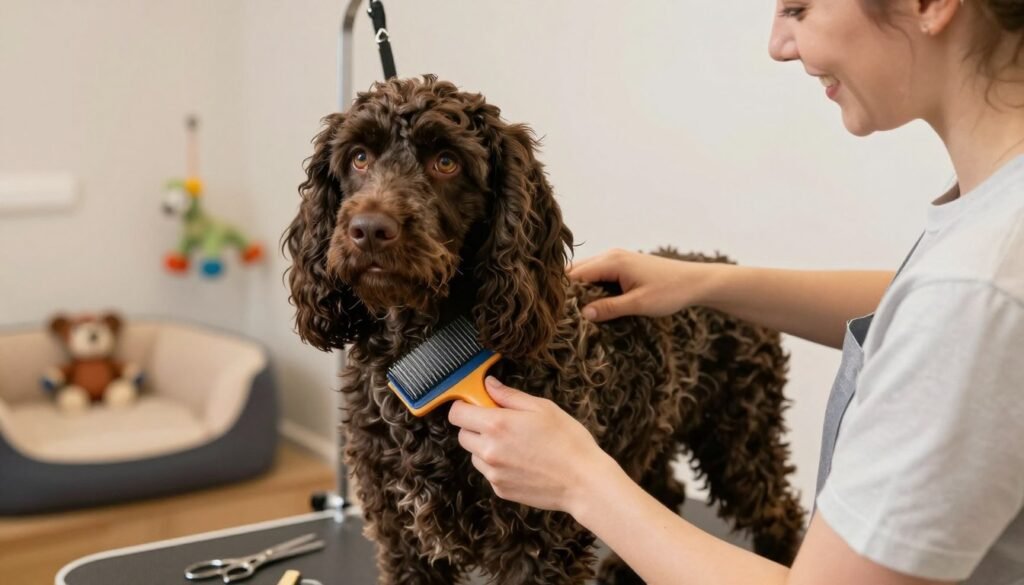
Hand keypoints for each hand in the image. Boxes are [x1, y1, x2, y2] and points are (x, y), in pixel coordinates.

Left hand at [448, 377, 613, 512]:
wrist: (583, 482)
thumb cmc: (568, 441)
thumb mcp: (542, 407)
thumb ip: (509, 396)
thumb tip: (489, 385)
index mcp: (496, 425)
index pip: (457, 414)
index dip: (465, 406)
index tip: (478, 404)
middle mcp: (488, 451)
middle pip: (462, 435)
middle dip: (475, 426)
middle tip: (502, 423)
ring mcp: (493, 473)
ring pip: (474, 455)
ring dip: (485, 447)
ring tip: (516, 445)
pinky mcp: (500, 490)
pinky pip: (489, 472)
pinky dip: (498, 465)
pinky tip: (523, 462)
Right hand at [568, 249, 717, 321]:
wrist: (695, 282)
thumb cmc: (670, 291)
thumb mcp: (639, 304)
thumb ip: (610, 308)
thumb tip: (583, 313)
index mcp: (612, 261)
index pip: (575, 275)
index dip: (564, 292)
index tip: (555, 312)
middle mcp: (611, 255)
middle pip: (577, 272)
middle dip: (568, 291)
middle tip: (560, 314)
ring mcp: (616, 258)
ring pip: (587, 273)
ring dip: (580, 290)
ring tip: (572, 312)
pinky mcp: (623, 266)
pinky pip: (598, 275)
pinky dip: (591, 287)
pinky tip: (591, 304)